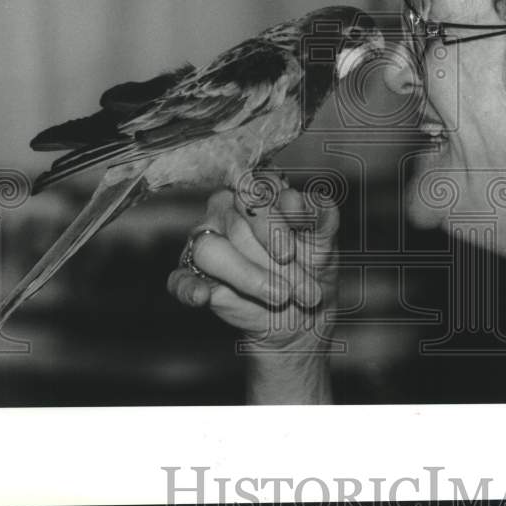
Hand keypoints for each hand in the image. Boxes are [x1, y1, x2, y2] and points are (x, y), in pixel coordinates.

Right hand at [168, 176, 338, 355]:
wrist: (303, 315)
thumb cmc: (312, 268)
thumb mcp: (326, 241)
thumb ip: (320, 214)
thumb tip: (296, 199)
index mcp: (258, 191)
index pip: (255, 189)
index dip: (272, 220)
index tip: (291, 251)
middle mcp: (226, 209)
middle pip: (236, 222)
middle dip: (269, 256)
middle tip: (299, 285)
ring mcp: (204, 241)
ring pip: (210, 250)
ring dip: (248, 277)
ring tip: (280, 296)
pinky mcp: (189, 275)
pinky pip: (180, 279)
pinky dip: (190, 288)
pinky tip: (204, 296)